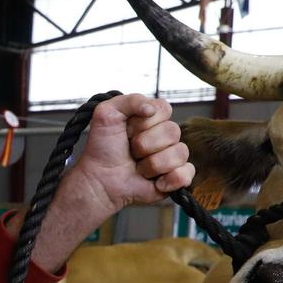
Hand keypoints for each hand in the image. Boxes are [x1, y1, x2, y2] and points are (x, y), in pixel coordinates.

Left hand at [33, 93, 194, 269]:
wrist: (95, 183)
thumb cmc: (98, 150)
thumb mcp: (105, 115)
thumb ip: (127, 100)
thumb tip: (151, 106)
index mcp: (152, 120)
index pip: (165, 111)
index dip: (146, 122)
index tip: (128, 131)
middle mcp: (165, 139)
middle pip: (174, 133)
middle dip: (145, 144)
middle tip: (128, 153)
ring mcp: (170, 161)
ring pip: (180, 154)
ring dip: (152, 164)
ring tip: (136, 169)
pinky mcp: (171, 182)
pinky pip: (186, 176)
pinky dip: (169, 180)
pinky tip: (152, 182)